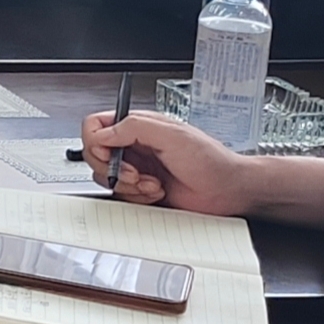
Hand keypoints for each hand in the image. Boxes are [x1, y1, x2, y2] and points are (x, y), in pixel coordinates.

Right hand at [81, 109, 259, 213]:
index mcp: (138, 126)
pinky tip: (156, 192)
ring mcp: (136, 169)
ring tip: (152, 183)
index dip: (96, 141)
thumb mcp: (173, 134)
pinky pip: (121, 196)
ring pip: (106, 177)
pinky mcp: (141, 191)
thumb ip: (134, 127)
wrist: (228, 190)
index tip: (110, 153)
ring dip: (129, 185)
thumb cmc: (210, 160)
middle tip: (136, 173)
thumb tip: (103, 134)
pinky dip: (137, 198)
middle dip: (114, 168)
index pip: (96, 125)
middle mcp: (134, 146)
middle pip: (95, 154)